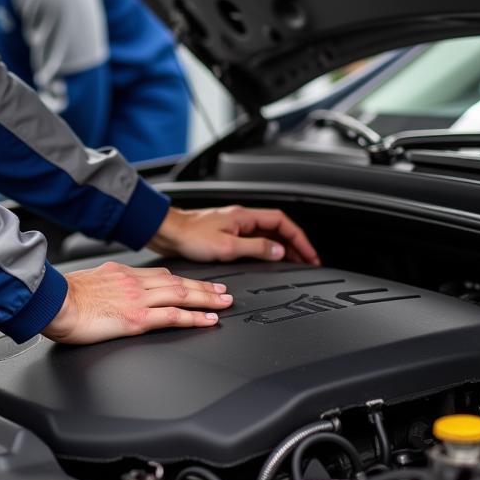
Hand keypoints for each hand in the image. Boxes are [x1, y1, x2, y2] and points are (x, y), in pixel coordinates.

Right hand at [42, 261, 232, 344]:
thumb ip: (105, 285)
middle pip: (178, 281)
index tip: (196, 283)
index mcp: (122, 273)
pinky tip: (209, 320)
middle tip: (223, 291)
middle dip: (203, 287)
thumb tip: (109, 291)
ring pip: (181, 295)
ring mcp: (138, 299)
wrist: (53, 302)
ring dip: (207, 299)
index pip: (161, 274)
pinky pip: (173, 316)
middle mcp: (134, 282)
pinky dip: (194, 317)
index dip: (183, 279)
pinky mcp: (137, 318)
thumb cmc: (62, 298)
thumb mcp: (88, 282)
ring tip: (224, 303)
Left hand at [148, 205, 319, 265]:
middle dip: (296, 244)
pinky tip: (268, 259)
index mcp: (246, 216)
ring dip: (283, 247)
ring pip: (268, 233)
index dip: (300, 238)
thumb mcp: (228, 246)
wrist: (168, 232)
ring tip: (295, 262)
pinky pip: (255, 239)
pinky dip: (267, 248)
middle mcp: (242, 218)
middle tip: (309, 261)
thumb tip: (279, 251)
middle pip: (278, 228)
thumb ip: (256, 248)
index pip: (283, 222)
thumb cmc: (191, 236)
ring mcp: (235, 225)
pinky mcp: (227, 233)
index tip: (311, 254)